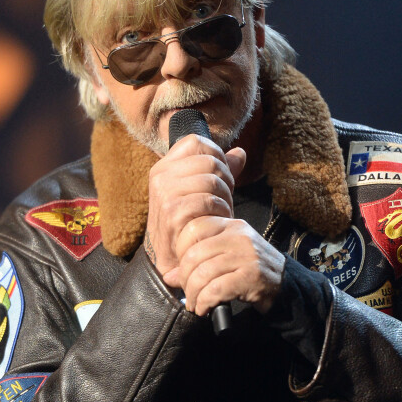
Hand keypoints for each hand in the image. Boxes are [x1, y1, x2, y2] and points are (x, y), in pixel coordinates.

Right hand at [145, 134, 245, 277]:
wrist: (170, 258)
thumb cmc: (188, 223)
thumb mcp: (200, 192)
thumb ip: (218, 171)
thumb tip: (240, 152)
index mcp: (165, 167)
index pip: (197, 142)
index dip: (217, 156)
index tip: (220, 176)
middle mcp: (161, 176)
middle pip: (210, 160)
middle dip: (226, 180)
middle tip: (225, 198)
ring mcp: (165, 194)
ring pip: (212, 179)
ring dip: (225, 197)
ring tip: (221, 211)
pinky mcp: (173, 212)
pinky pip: (208, 200)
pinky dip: (220, 211)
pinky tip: (217, 221)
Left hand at [163, 215, 284, 314]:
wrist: (289, 286)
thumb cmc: (254, 272)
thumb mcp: (228, 258)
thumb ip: (200, 261)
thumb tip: (169, 276)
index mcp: (231, 226)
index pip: (194, 227)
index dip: (181, 250)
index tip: (183, 269)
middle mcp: (239, 236)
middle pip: (194, 254)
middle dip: (185, 279)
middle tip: (188, 293)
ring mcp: (247, 255)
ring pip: (203, 273)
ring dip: (194, 295)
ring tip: (196, 304)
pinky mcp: (252, 277)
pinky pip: (216, 290)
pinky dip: (204, 303)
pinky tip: (205, 309)